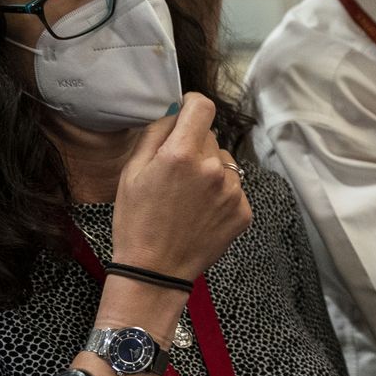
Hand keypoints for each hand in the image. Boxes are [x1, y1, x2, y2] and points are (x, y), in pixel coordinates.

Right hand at [110, 93, 252, 282]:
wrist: (155, 271)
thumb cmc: (136, 221)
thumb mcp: (132, 172)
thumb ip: (155, 134)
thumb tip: (174, 111)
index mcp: (181, 155)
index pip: (203, 107)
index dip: (193, 105)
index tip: (186, 112)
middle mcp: (213, 169)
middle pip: (211, 136)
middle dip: (194, 145)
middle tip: (175, 171)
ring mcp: (233, 192)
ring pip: (225, 162)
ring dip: (211, 170)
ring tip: (187, 197)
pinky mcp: (244, 211)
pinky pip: (234, 188)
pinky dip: (220, 194)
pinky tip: (200, 212)